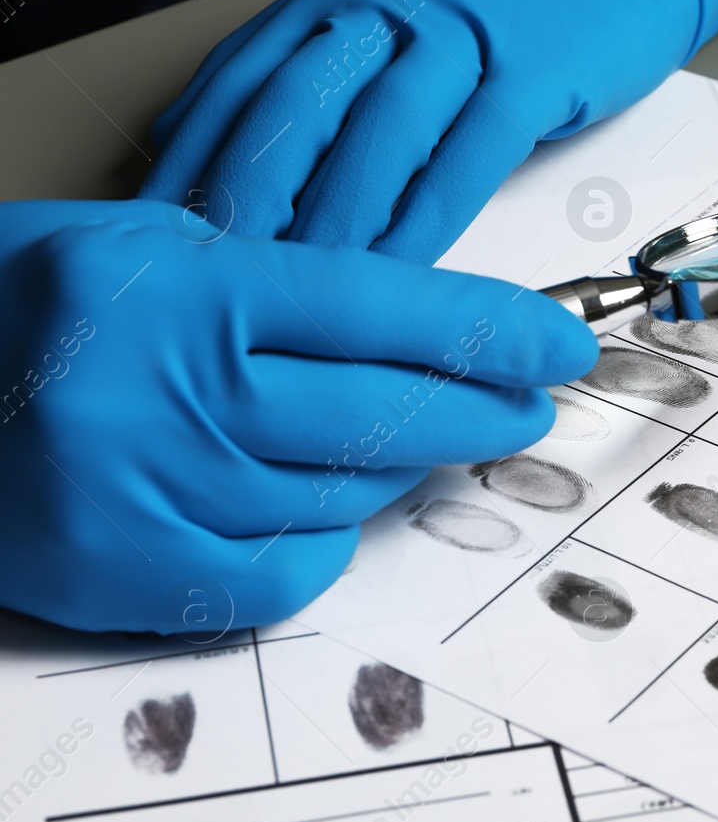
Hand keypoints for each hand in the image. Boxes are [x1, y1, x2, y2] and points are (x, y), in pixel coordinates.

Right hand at [0, 200, 595, 632]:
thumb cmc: (23, 309)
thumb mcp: (141, 247)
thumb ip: (273, 286)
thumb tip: (419, 333)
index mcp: (180, 289)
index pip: (382, 310)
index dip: (491, 331)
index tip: (560, 346)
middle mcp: (168, 393)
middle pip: (385, 412)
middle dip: (482, 410)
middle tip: (525, 406)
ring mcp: (148, 494)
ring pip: (346, 494)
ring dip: (400, 469)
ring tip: (412, 441)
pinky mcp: (128, 575)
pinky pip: (288, 572)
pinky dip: (323, 540)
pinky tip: (324, 507)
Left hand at [138, 0, 699, 263]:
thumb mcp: (392, 9)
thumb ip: (302, 70)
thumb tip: (195, 137)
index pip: (244, 84)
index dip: (201, 165)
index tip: (171, 240)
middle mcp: (390, 1)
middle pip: (298, 112)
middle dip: (254, 204)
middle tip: (225, 282)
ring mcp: (462, 31)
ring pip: (378, 139)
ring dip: (339, 226)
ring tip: (310, 296)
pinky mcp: (532, 69)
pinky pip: (468, 157)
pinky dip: (431, 221)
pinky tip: (411, 274)